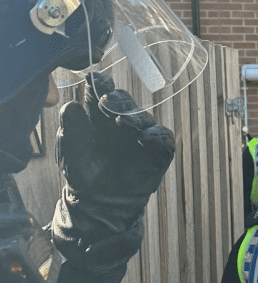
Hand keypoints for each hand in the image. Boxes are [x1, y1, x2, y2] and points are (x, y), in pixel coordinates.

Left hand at [56, 72, 174, 198]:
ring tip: (123, 122)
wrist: (99, 202)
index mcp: (98, 115)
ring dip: (134, 117)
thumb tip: (71, 105)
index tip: (95, 80)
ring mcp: (141, 135)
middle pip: (125, 100)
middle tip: (106, 102)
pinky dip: (156, 135)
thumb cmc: (83, 174)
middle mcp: (121, 120)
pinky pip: (163, 137)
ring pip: (143, 117)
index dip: (101, 83)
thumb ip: (71, 128)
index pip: (102, 91)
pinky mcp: (158, 151)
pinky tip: (144, 138)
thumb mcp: (70, 151)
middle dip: (117, 99)